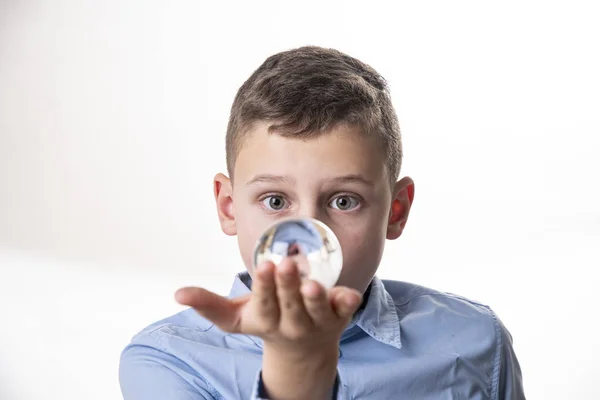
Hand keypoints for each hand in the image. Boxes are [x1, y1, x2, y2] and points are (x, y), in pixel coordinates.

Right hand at [175, 257, 361, 351]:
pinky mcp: (339, 315)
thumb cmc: (265, 321)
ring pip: (318, 312)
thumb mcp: (235, 318)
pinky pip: (346, 310)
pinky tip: (351, 294)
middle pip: (291, 306)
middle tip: (285, 263)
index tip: (264, 267)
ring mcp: (319, 321)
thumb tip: (177, 293)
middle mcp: (294, 323)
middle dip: (287, 287)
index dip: (265, 287)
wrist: (301, 348)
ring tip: (312, 285)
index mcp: (268, 320)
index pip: (265, 304)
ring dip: (316, 299)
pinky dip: (349, 303)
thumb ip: (208, 304)